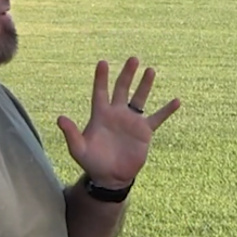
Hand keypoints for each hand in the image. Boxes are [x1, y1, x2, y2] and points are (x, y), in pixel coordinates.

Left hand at [57, 58, 179, 188]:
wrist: (111, 177)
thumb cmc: (92, 162)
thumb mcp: (79, 149)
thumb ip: (71, 133)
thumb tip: (60, 118)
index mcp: (100, 115)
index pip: (100, 92)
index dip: (101, 78)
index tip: (102, 63)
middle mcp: (117, 113)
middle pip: (122, 89)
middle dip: (127, 74)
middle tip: (133, 59)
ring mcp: (132, 121)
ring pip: (139, 98)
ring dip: (145, 85)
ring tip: (150, 70)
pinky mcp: (144, 131)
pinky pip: (157, 118)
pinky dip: (166, 110)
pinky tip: (176, 101)